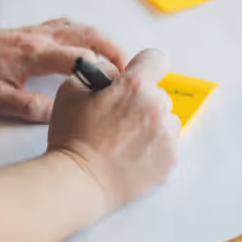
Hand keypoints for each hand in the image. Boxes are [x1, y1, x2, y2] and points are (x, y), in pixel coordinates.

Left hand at [0, 18, 127, 122]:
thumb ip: (28, 107)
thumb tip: (58, 114)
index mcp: (35, 53)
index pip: (80, 55)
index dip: (102, 69)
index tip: (114, 85)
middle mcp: (40, 37)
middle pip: (89, 34)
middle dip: (113, 49)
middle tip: (128, 67)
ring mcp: (37, 30)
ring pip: (80, 27)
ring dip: (102, 40)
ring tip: (115, 59)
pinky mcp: (33, 31)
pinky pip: (67, 26)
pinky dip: (84, 34)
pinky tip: (88, 46)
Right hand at [47, 49, 180, 213]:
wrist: (78, 181)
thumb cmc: (72, 138)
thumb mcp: (72, 90)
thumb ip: (98, 72)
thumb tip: (116, 74)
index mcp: (134, 87)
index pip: (156, 60)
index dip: (143, 67)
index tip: (136, 78)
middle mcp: (156, 108)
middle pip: (159, 94)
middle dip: (141, 101)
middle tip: (118, 118)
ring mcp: (166, 136)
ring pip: (166, 120)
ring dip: (151, 124)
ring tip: (124, 140)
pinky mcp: (170, 160)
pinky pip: (167, 145)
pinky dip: (154, 148)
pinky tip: (131, 155)